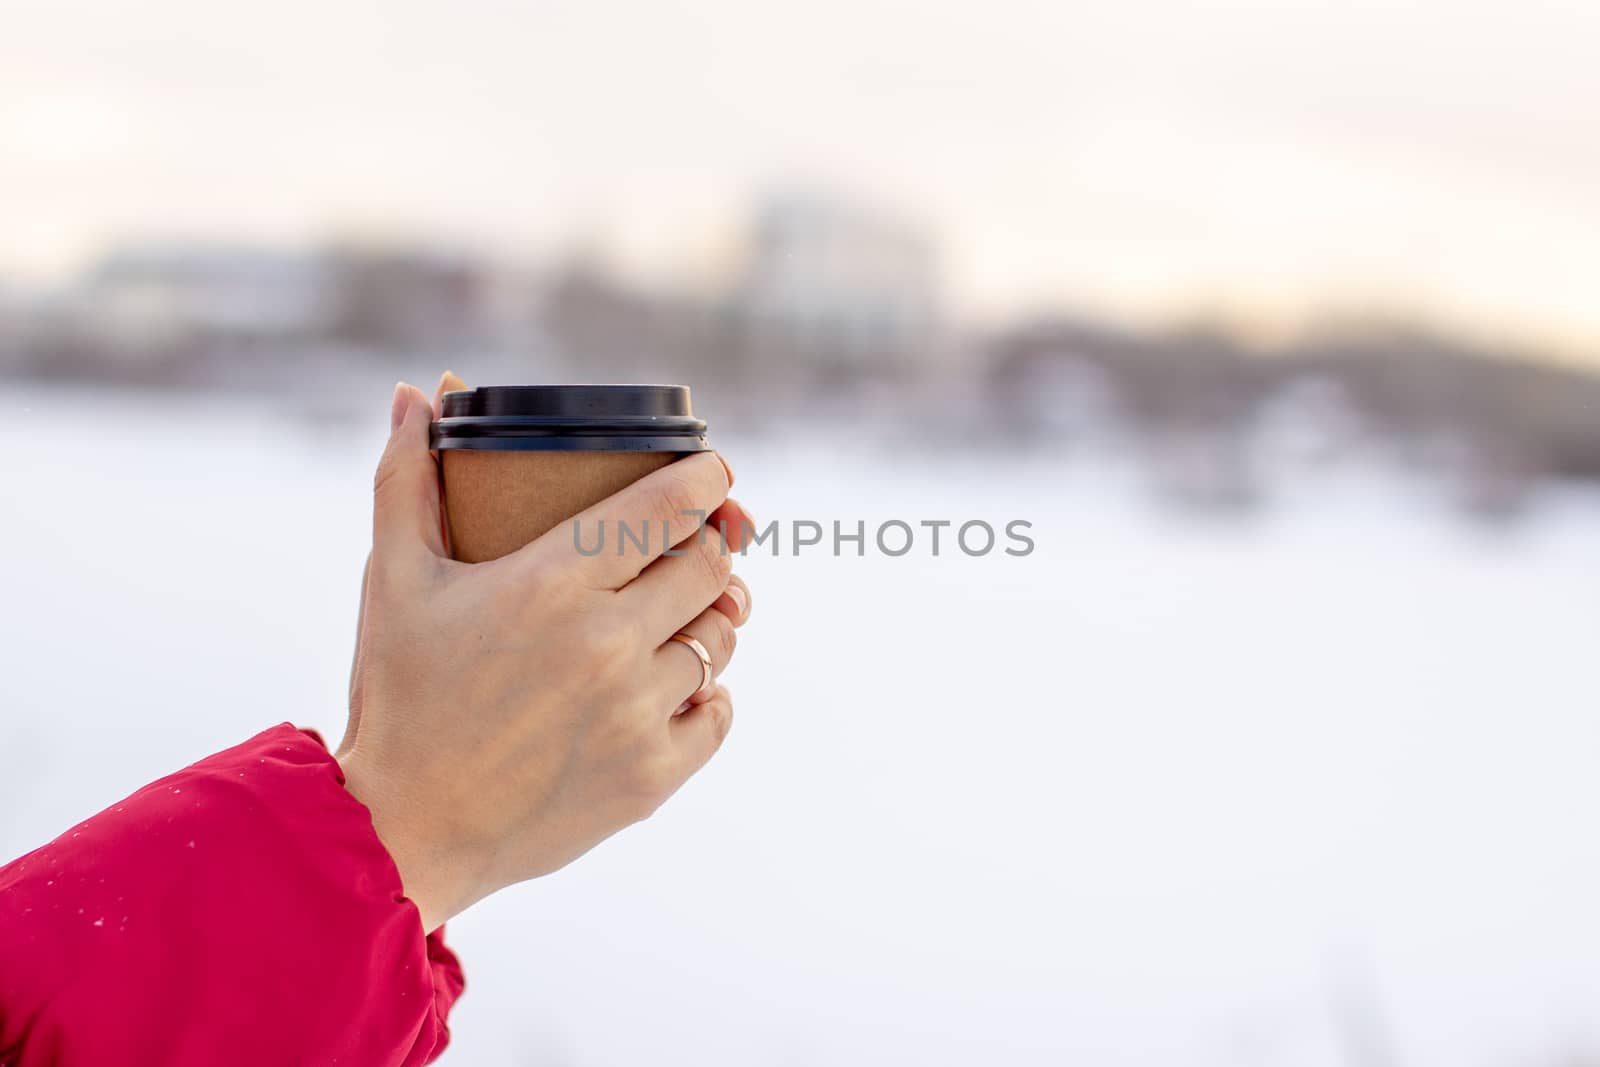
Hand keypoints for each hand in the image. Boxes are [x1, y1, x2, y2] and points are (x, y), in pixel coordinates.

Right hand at [339, 379, 753, 931]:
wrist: (402, 830)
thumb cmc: (399, 694)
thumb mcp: (393, 578)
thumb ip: (407, 478)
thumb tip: (416, 392)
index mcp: (551, 582)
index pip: (671, 505)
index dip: (707, 480)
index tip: (713, 476)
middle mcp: (606, 642)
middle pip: (711, 565)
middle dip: (706, 547)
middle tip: (685, 550)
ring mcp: (635, 713)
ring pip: (721, 637)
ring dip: (708, 620)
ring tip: (675, 619)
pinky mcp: (651, 777)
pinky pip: (721, 713)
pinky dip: (706, 694)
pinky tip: (674, 686)